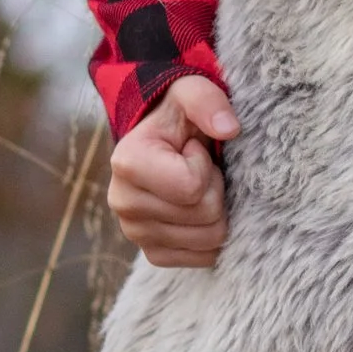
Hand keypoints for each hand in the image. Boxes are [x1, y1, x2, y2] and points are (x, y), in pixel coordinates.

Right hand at [107, 75, 236, 265]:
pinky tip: (196, 208)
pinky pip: (204, 258)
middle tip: (199, 169)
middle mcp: (123, 203)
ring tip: (196, 186)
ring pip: (210, 240)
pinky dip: (210, 234)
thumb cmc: (178, 117)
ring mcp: (135, 233)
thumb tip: (229, 129)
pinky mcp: (153, 253)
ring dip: (215, 210)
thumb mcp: (190, 93)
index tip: (192, 150)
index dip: (205, 166)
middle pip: (206, 216)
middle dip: (215, 188)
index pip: (192, 187)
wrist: (162, 142)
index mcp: (127, 163)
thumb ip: (207, 101)